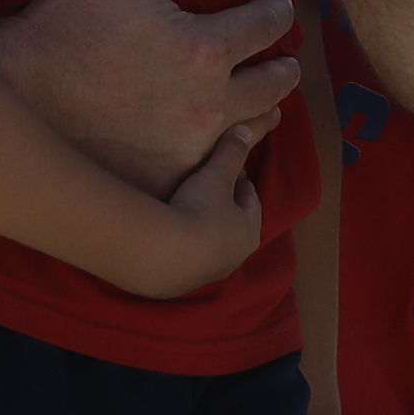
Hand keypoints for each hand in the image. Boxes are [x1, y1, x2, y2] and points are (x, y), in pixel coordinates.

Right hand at [0, 0, 298, 196]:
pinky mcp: (167, 182)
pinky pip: (219, 169)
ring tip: (265, 102)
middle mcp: (208, 108)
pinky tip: (226, 142)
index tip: (278, 6)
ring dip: (265, 109)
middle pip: (274, 85)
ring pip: (255, 129)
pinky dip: (230, 152)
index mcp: (204, 50)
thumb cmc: (64, 22)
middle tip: (285, 60)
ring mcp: (188, 152)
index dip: (278, 10)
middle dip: (283, 65)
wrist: (12, 95)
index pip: (268, 25)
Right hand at [135, 121, 265, 299]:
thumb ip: (232, 152)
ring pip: (209, 245)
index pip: (250, 203)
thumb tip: (247, 129)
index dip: (241, 183)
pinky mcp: (178, 284)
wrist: (163, 254)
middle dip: (223, 206)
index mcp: (249, 234)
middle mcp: (232, 260)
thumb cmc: (200, 210)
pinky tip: (167, 232)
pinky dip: (181, 244)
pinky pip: (184, 258)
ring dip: (202, 228)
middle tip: (207, 185)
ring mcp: (205, 275)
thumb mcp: (216, 176)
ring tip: (184, 206)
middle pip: (231, 226)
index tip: (230, 169)